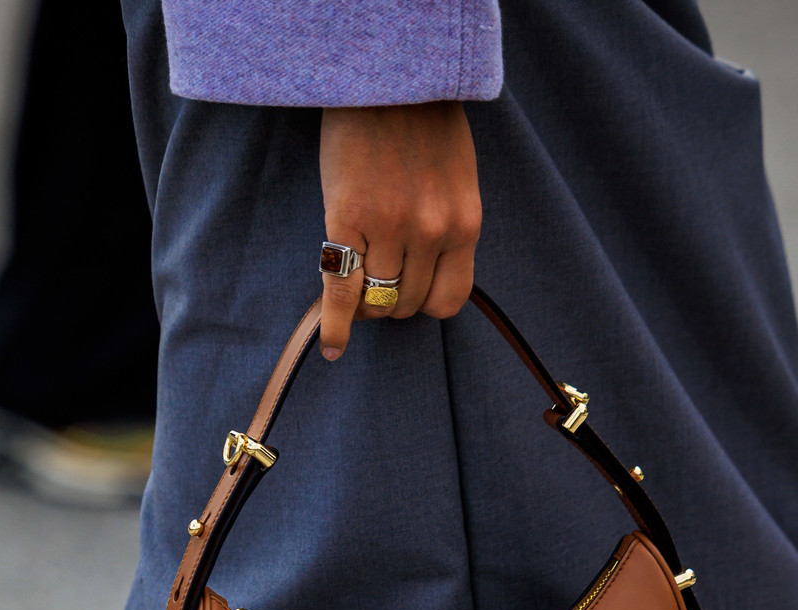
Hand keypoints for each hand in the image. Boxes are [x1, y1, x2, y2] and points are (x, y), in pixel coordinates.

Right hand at [318, 103, 481, 359]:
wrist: (386, 75)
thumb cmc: (421, 123)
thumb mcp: (455, 178)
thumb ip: (446, 226)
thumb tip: (426, 275)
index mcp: (464, 223)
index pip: (448, 300)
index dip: (424, 303)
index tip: (409, 293)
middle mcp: (432, 232)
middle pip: (407, 303)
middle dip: (391, 300)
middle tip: (375, 280)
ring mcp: (390, 227)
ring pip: (376, 300)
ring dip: (365, 302)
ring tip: (355, 281)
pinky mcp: (347, 219)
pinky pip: (342, 289)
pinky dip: (336, 324)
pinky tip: (332, 346)